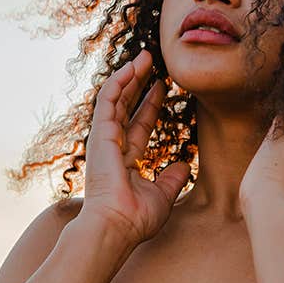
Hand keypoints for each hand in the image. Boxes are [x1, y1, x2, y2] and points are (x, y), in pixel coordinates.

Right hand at [78, 48, 191, 249]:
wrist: (116, 226)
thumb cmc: (136, 218)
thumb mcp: (163, 195)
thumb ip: (172, 178)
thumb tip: (184, 165)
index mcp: (126, 160)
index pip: (140, 124)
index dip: (151, 104)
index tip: (163, 86)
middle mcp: (113, 147)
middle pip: (127, 106)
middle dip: (139, 83)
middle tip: (151, 61)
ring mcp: (104, 140)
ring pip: (116, 98)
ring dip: (129, 76)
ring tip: (144, 56)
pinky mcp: (99, 134)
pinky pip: (107, 101)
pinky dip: (118, 82)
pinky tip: (130, 67)